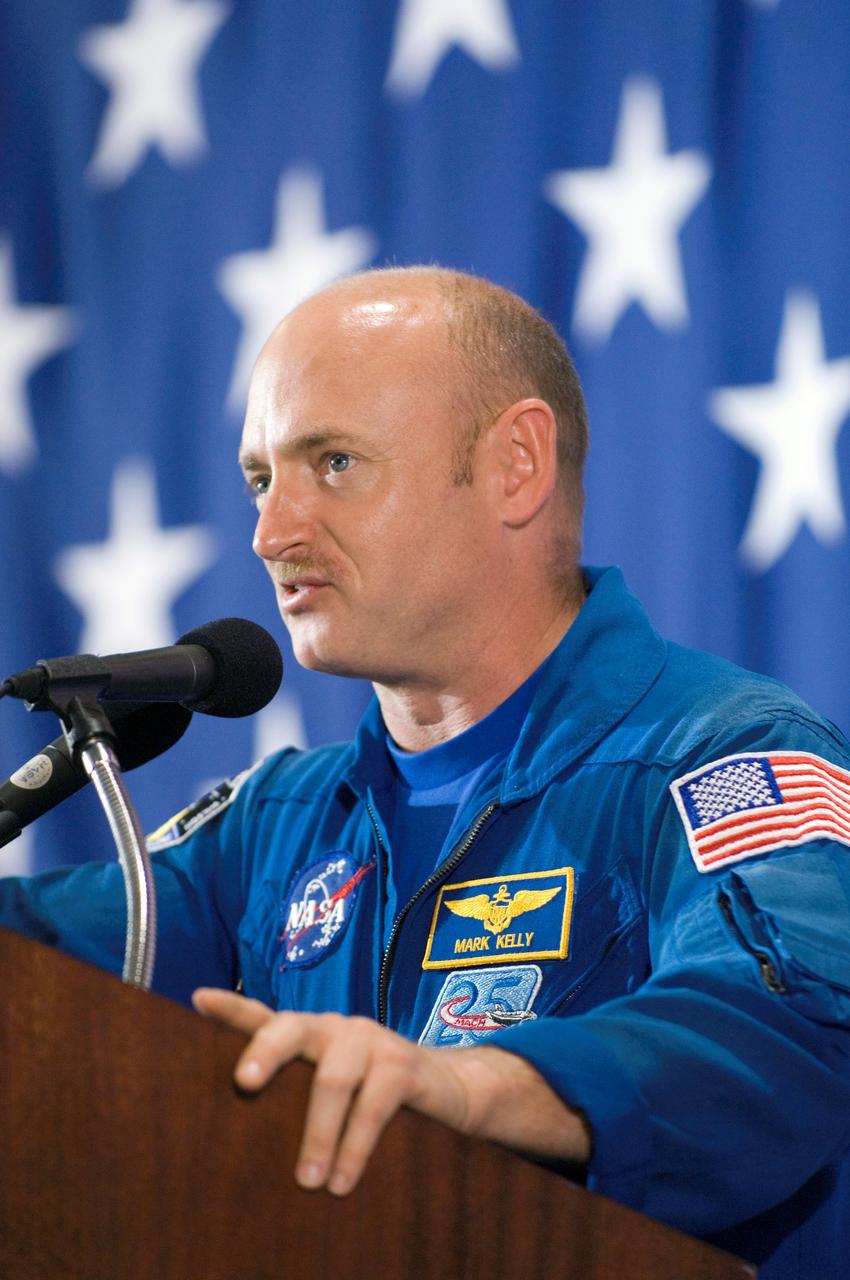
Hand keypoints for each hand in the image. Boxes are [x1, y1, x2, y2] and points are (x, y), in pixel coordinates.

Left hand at [192, 988, 590, 1194]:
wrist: (449, 1090)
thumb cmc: (373, 1095)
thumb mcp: (331, 1091)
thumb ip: (294, 1097)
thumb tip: (238, 1134)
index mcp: (311, 1035)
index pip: (265, 1017)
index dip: (232, 1009)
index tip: (198, 1000)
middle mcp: (335, 1028)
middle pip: (291, 1028)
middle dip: (265, 1051)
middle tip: (243, 1085)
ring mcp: (370, 1040)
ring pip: (332, 1078)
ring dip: (317, 1134)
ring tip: (307, 1182)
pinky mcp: (404, 1064)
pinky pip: (373, 1104)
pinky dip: (355, 1146)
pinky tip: (343, 1180)